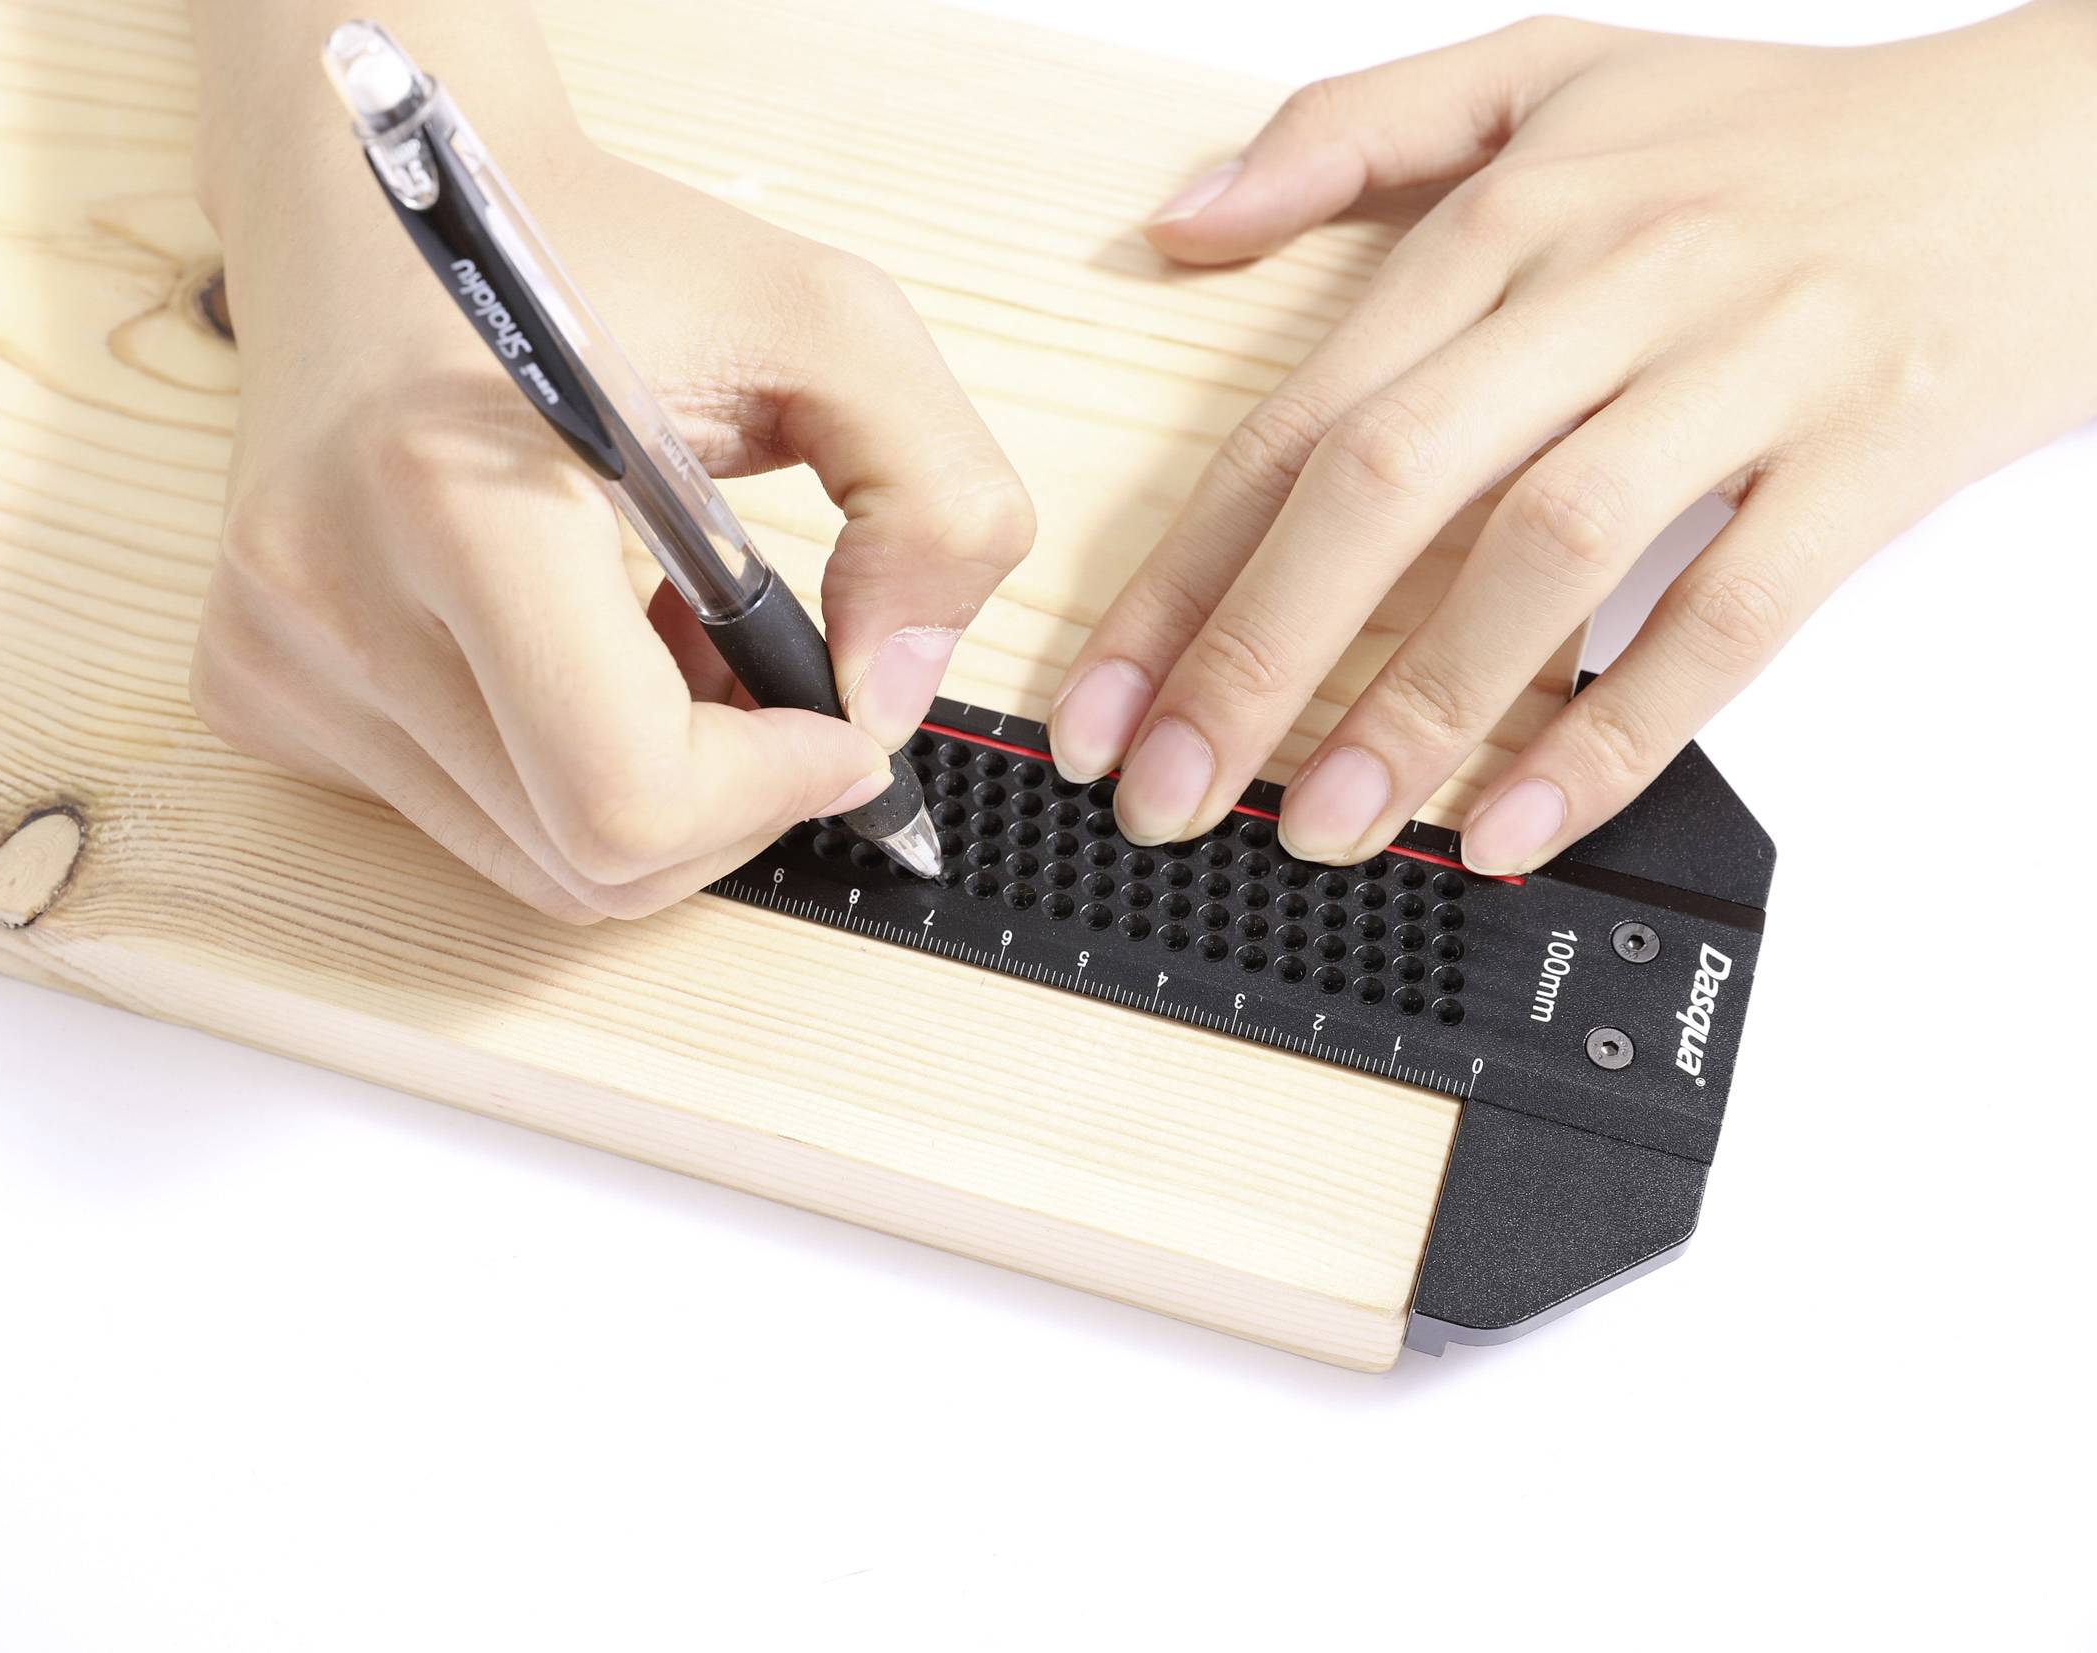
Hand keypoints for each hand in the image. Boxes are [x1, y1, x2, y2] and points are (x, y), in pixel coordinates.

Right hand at [190, 130, 1029, 922]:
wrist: (381, 199)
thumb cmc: (602, 254)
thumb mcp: (830, 324)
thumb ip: (938, 504)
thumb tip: (893, 698)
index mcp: (451, 497)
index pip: (624, 795)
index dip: (768, 796)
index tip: (837, 726)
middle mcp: (329, 594)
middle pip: (585, 863)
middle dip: (723, 806)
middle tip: (769, 688)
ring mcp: (276, 654)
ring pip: (528, 863)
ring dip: (645, 791)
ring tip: (669, 645)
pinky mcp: (253, 685)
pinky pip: (458, 817)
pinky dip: (552, 771)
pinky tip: (575, 647)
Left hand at [1047, 4, 2096, 871]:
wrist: (2066, 137)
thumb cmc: (1789, 135)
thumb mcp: (1557, 70)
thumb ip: (1354, 133)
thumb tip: (1181, 224)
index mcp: (1516, 208)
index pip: (1301, 412)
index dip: (1184, 570)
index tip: (1106, 699)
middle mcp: (1614, 276)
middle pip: (1388, 480)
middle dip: (1256, 657)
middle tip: (1174, 797)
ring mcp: (1747, 359)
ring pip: (1546, 548)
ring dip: (1418, 706)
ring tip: (1324, 829)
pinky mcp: (1871, 443)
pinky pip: (1730, 610)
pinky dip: (1620, 730)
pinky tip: (1520, 823)